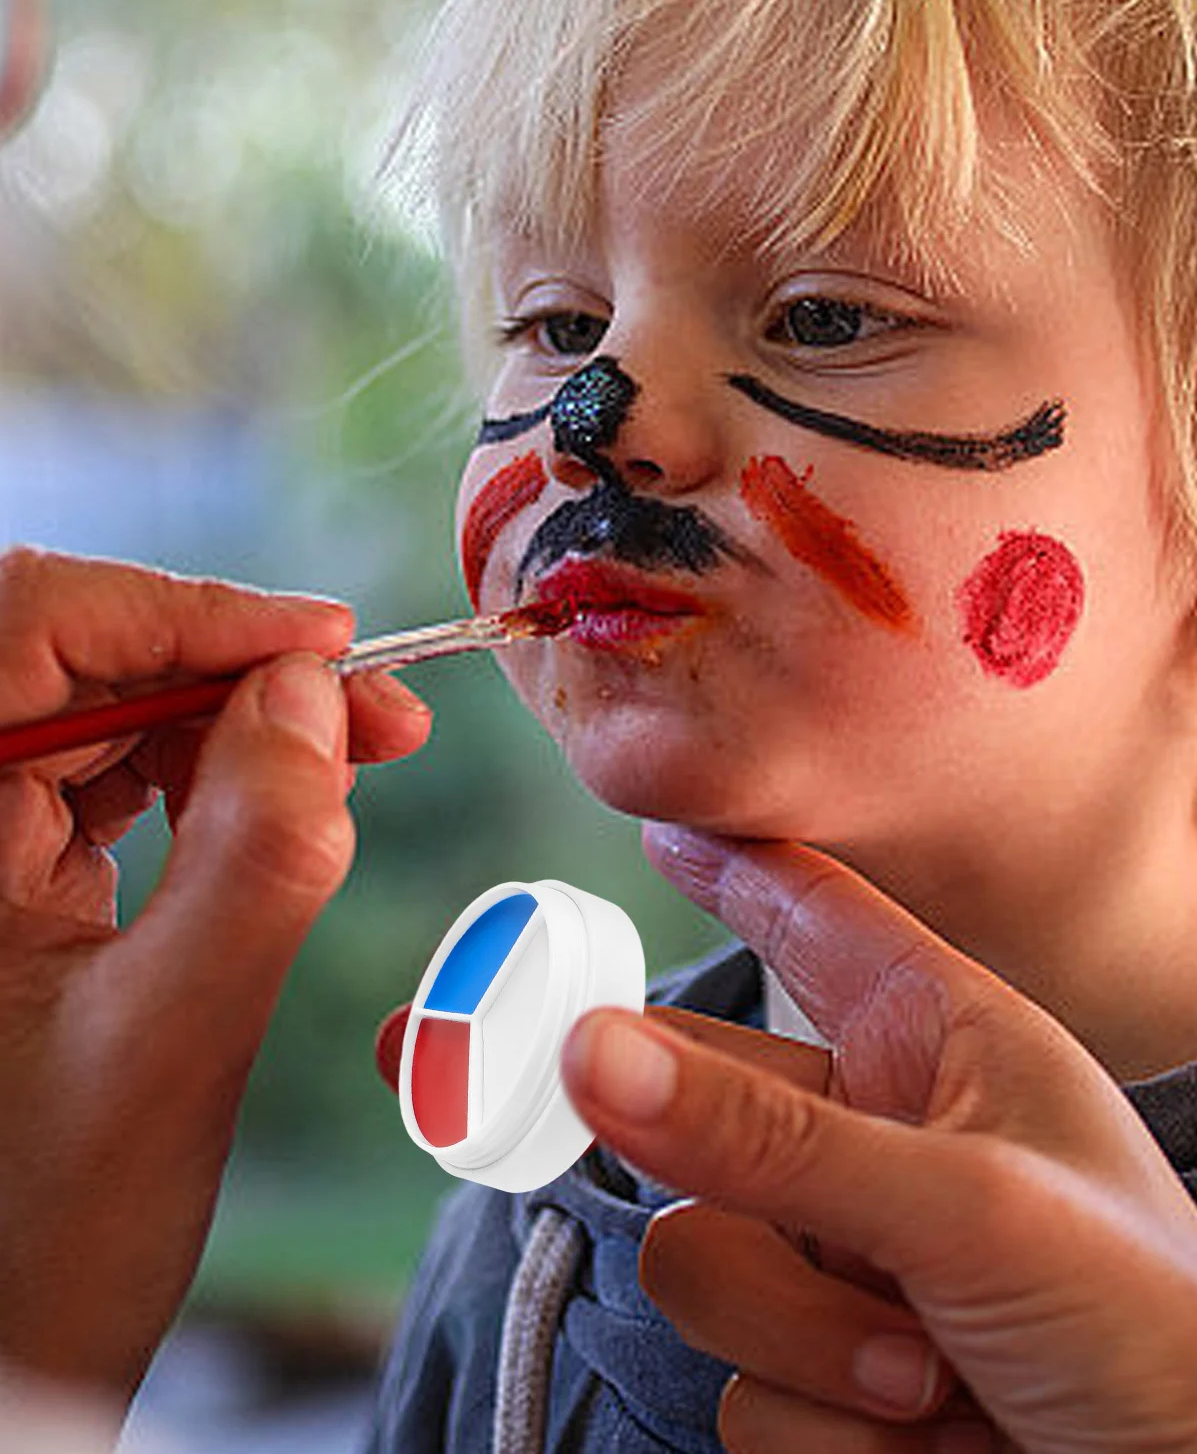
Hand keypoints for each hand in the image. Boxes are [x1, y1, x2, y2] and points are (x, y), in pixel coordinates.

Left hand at [0, 548, 431, 1401]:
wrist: (1, 1367)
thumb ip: (256, 858)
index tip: (322, 643)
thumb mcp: (173, 1045)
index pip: (23, 629)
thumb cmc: (43, 1242)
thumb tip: (314, 698)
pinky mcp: (10, 883)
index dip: (179, 612)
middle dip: (234, 667)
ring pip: (106, 715)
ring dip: (238, 716)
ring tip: (362, 750)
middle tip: (376, 711)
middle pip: (75, 662)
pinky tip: (291, 794)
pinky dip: (214, 773)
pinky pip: (116, 782)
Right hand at [559, 825, 1196, 1453]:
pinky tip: (931, 1431)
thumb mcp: (966, 1207)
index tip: (659, 826)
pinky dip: (825, 1428)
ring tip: (925, 1366)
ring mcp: (849, 1260)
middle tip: (665, 1151)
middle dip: (710, 1159)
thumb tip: (594, 1048)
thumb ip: (771, 1137)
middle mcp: (879, 1135)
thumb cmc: (1149, 1323)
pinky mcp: (828, 1376)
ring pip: (701, 1260)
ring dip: (806, 1336)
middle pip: (704, 1102)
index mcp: (938, 1040)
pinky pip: (738, 1386)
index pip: (811, 919)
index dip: (732, 869)